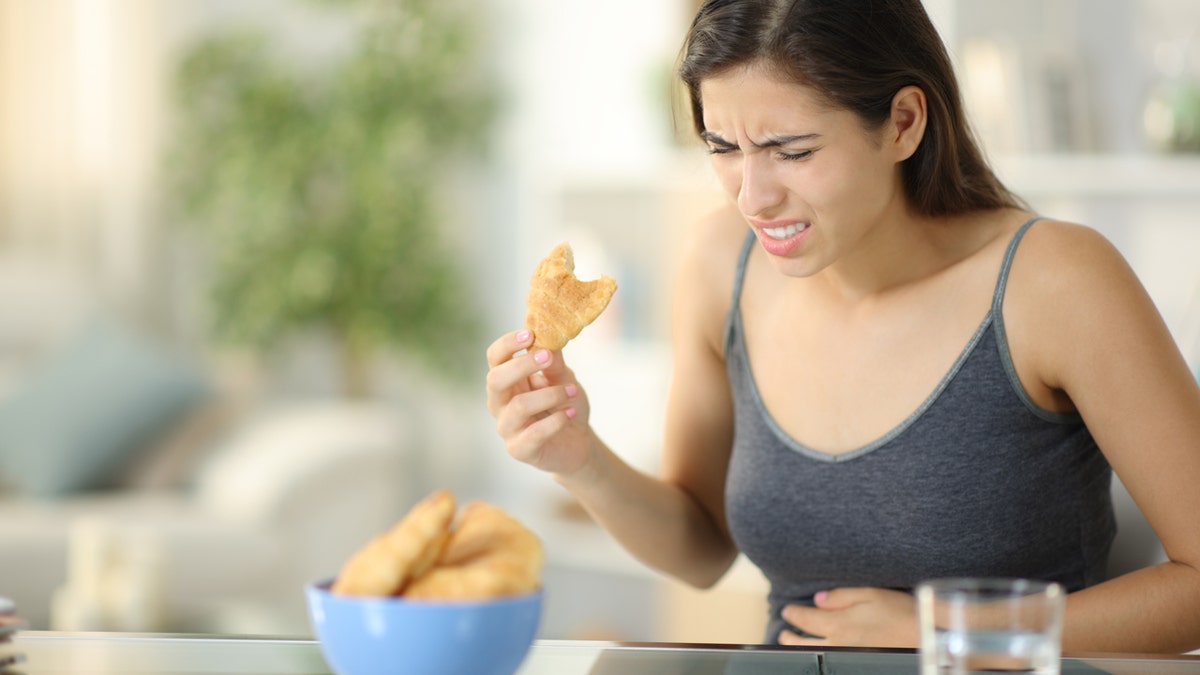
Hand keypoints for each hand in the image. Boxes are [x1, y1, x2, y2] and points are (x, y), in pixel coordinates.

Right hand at [485, 329, 593, 475]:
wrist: (578, 442)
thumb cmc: (564, 405)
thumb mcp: (563, 379)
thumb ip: (554, 362)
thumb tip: (548, 338)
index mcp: (507, 380)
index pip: (494, 358)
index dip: (507, 344)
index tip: (529, 334)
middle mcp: (500, 403)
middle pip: (495, 380)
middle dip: (521, 365)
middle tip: (547, 356)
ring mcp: (507, 427)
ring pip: (519, 406)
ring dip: (551, 394)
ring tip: (573, 391)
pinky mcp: (519, 449)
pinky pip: (534, 433)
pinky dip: (556, 420)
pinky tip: (571, 413)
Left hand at [779, 587, 917, 647]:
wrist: (924, 634)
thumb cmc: (899, 611)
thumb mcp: (869, 593)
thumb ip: (840, 596)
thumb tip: (817, 599)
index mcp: (838, 624)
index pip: (805, 620)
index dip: (793, 614)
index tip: (786, 611)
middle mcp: (839, 643)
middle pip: (804, 643)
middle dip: (789, 637)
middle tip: (783, 632)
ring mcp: (848, 655)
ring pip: (816, 653)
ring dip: (800, 648)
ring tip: (793, 643)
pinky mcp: (859, 660)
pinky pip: (831, 658)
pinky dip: (820, 653)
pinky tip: (821, 650)